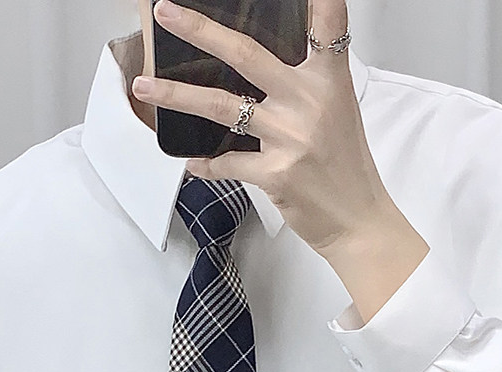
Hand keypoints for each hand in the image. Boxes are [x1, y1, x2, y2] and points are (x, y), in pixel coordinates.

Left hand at [135, 0, 427, 323]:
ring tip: (144, 85)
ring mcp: (290, 138)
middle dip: (200, 30)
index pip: (327, 25)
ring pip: (221, 106)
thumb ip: (308, 79)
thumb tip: (261, 65)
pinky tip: (191, 162)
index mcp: (328, 80)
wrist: (358, 220)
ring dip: (176, 95)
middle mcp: (308, 102)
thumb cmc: (345, 165)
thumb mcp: (339, 109)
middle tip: (166, 12)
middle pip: (246, 54)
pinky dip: (206, 163)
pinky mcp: (275, 173)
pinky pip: (227, 162)